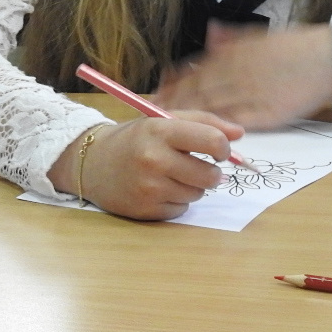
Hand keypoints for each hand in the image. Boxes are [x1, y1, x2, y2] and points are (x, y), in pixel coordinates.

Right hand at [47, 112, 242, 220]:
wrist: (92, 163)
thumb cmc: (135, 139)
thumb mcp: (163, 121)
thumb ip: (204, 123)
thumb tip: (240, 134)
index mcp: (160, 131)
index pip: (212, 140)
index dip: (223, 148)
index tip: (218, 150)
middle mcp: (154, 159)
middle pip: (210, 175)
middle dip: (211, 172)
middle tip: (198, 166)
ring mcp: (149, 188)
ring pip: (198, 193)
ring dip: (193, 186)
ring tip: (172, 175)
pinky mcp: (146, 210)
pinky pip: (181, 209)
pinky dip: (177, 200)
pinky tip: (159, 189)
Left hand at [153, 22, 331, 129]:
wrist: (328, 59)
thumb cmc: (296, 46)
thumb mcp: (261, 36)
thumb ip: (233, 38)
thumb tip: (211, 32)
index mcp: (233, 54)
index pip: (195, 70)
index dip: (174, 83)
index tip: (157, 90)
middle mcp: (235, 74)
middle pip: (196, 92)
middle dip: (173, 102)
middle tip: (151, 113)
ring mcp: (248, 95)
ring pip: (210, 109)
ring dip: (188, 118)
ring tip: (169, 128)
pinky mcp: (264, 115)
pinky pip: (234, 124)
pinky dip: (216, 130)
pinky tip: (203, 136)